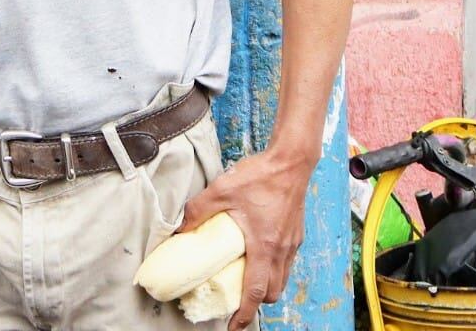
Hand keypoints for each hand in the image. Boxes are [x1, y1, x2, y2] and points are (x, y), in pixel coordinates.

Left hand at [178, 146, 315, 329]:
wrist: (291, 162)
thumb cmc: (260, 176)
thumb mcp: (221, 191)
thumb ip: (198, 212)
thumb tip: (180, 229)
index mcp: (264, 245)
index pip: (255, 291)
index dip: (244, 313)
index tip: (233, 327)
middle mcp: (282, 250)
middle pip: (271, 292)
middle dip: (254, 302)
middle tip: (235, 301)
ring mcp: (292, 244)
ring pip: (281, 279)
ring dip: (264, 286)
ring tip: (244, 281)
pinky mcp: (295, 235)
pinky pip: (285, 264)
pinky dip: (272, 269)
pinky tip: (257, 256)